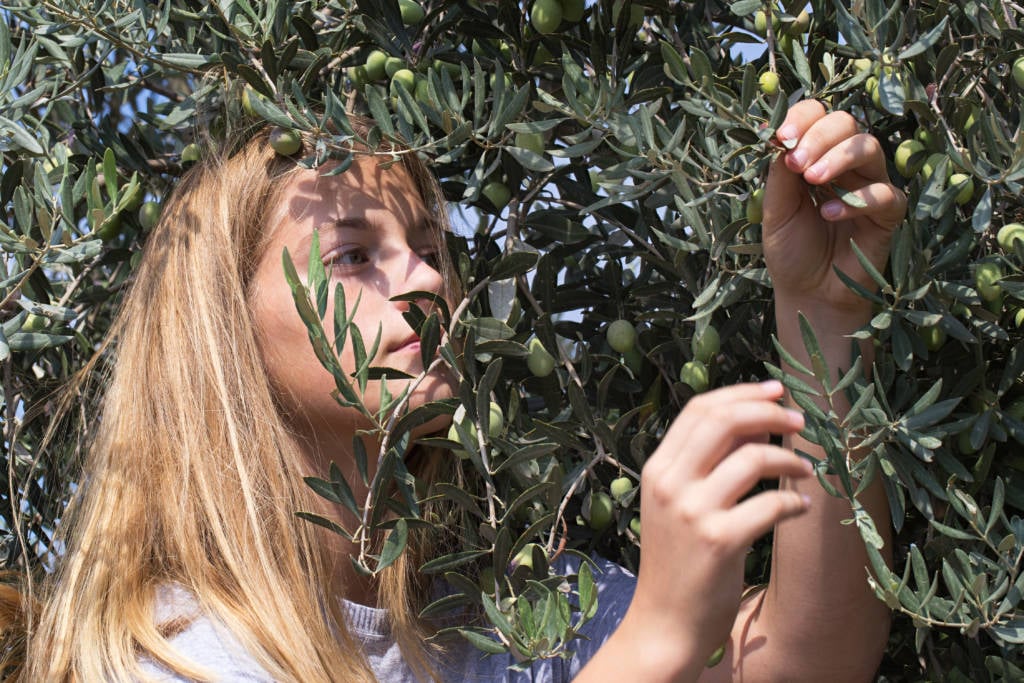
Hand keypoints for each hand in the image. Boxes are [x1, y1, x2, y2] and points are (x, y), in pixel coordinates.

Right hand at [621, 381, 811, 674]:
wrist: (663, 622)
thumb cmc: (677, 561)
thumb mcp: (676, 504)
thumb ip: (704, 464)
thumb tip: (755, 424)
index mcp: (657, 468)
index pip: (700, 409)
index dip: (742, 393)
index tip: (776, 390)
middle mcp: (669, 483)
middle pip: (724, 421)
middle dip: (769, 413)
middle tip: (801, 422)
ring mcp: (692, 512)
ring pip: (752, 458)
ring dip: (789, 460)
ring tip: (806, 472)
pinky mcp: (719, 541)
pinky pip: (771, 505)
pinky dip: (794, 501)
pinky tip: (801, 507)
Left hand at [763, 100, 906, 315]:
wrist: (809, 294)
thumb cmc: (792, 250)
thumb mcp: (775, 211)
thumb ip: (779, 175)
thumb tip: (779, 137)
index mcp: (816, 156)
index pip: (818, 116)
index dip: (802, 118)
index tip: (781, 137)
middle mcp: (846, 165)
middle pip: (846, 122)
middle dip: (819, 136)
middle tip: (798, 164)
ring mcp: (870, 186)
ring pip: (870, 148)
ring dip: (839, 158)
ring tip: (813, 181)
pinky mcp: (889, 214)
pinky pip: (884, 194)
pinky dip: (857, 199)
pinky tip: (830, 214)